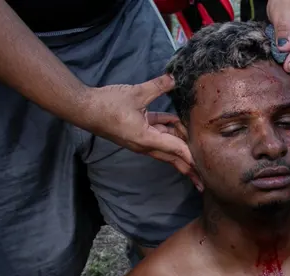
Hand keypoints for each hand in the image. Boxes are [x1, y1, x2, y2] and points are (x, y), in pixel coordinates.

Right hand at [79, 75, 194, 175]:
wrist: (85, 109)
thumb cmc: (108, 105)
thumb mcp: (136, 93)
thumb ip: (157, 86)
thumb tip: (173, 78)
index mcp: (146, 138)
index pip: (175, 148)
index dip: (191, 155)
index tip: (204, 167)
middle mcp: (145, 144)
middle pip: (172, 157)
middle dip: (188, 168)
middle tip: (202, 183)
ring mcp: (141, 140)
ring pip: (166, 146)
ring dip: (180, 147)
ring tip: (196, 155)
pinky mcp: (138, 132)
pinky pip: (158, 134)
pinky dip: (168, 130)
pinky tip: (179, 124)